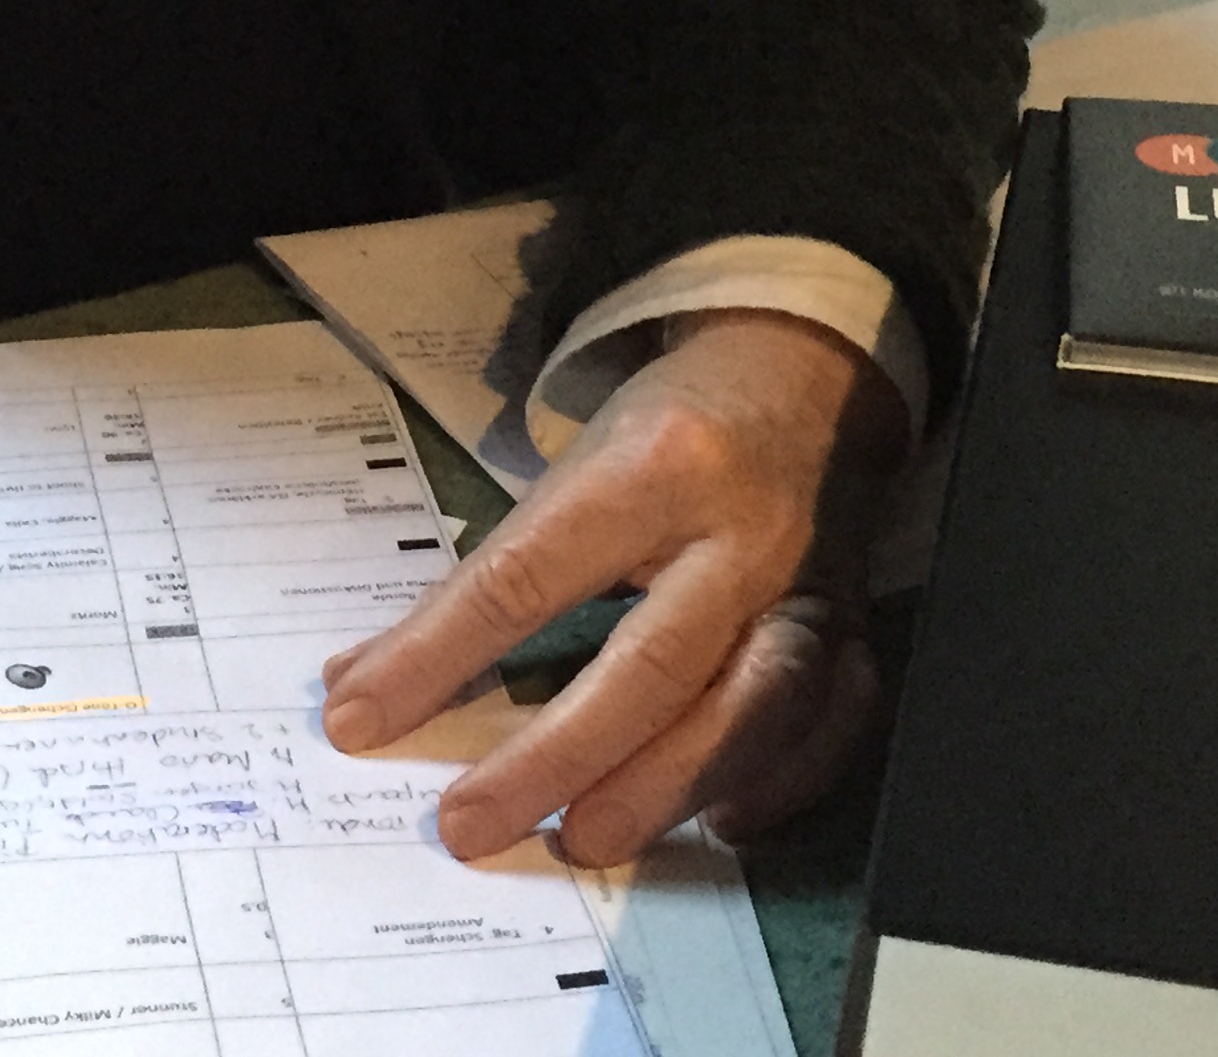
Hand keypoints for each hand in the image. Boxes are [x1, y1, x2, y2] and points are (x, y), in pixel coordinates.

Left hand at [320, 307, 907, 866]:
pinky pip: (826, 728)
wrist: (805, 376)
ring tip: (582, 841)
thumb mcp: (577, 464)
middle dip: (553, 757)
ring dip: (662, 790)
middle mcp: (739, 533)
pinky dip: (770, 784)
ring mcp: (811, 588)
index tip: (359, 719)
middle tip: (468, 825)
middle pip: (648, 665)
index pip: (526, 577)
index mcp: (649, 467)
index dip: (437, 656)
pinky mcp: (857, 631)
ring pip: (749, 709)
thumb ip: (490, 572)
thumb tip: (366, 684)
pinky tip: (714, 822)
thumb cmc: (669, 428)